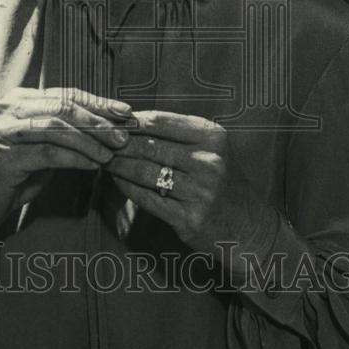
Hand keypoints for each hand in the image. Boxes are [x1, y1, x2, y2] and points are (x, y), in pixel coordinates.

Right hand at [0, 87, 132, 239]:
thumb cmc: (14, 172)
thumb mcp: (41, 145)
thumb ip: (65, 131)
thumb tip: (110, 126)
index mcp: (17, 99)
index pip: (65, 94)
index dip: (97, 102)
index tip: (125, 113)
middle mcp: (6, 108)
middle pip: (62, 107)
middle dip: (97, 121)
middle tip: (122, 136)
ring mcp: (2, 131)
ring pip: (56, 127)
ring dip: (89, 141)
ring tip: (110, 153)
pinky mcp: (3, 156)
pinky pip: (48, 153)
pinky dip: (74, 158)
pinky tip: (92, 165)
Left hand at [105, 111, 262, 252]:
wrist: (250, 227)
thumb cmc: (224, 182)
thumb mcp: (212, 149)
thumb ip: (178, 135)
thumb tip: (131, 121)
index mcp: (213, 137)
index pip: (160, 121)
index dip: (131, 121)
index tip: (111, 121)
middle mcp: (208, 161)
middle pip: (149, 145)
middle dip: (119, 143)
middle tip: (98, 141)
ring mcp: (199, 191)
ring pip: (144, 172)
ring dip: (118, 165)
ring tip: (103, 159)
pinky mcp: (189, 218)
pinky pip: (147, 198)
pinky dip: (127, 188)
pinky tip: (117, 181)